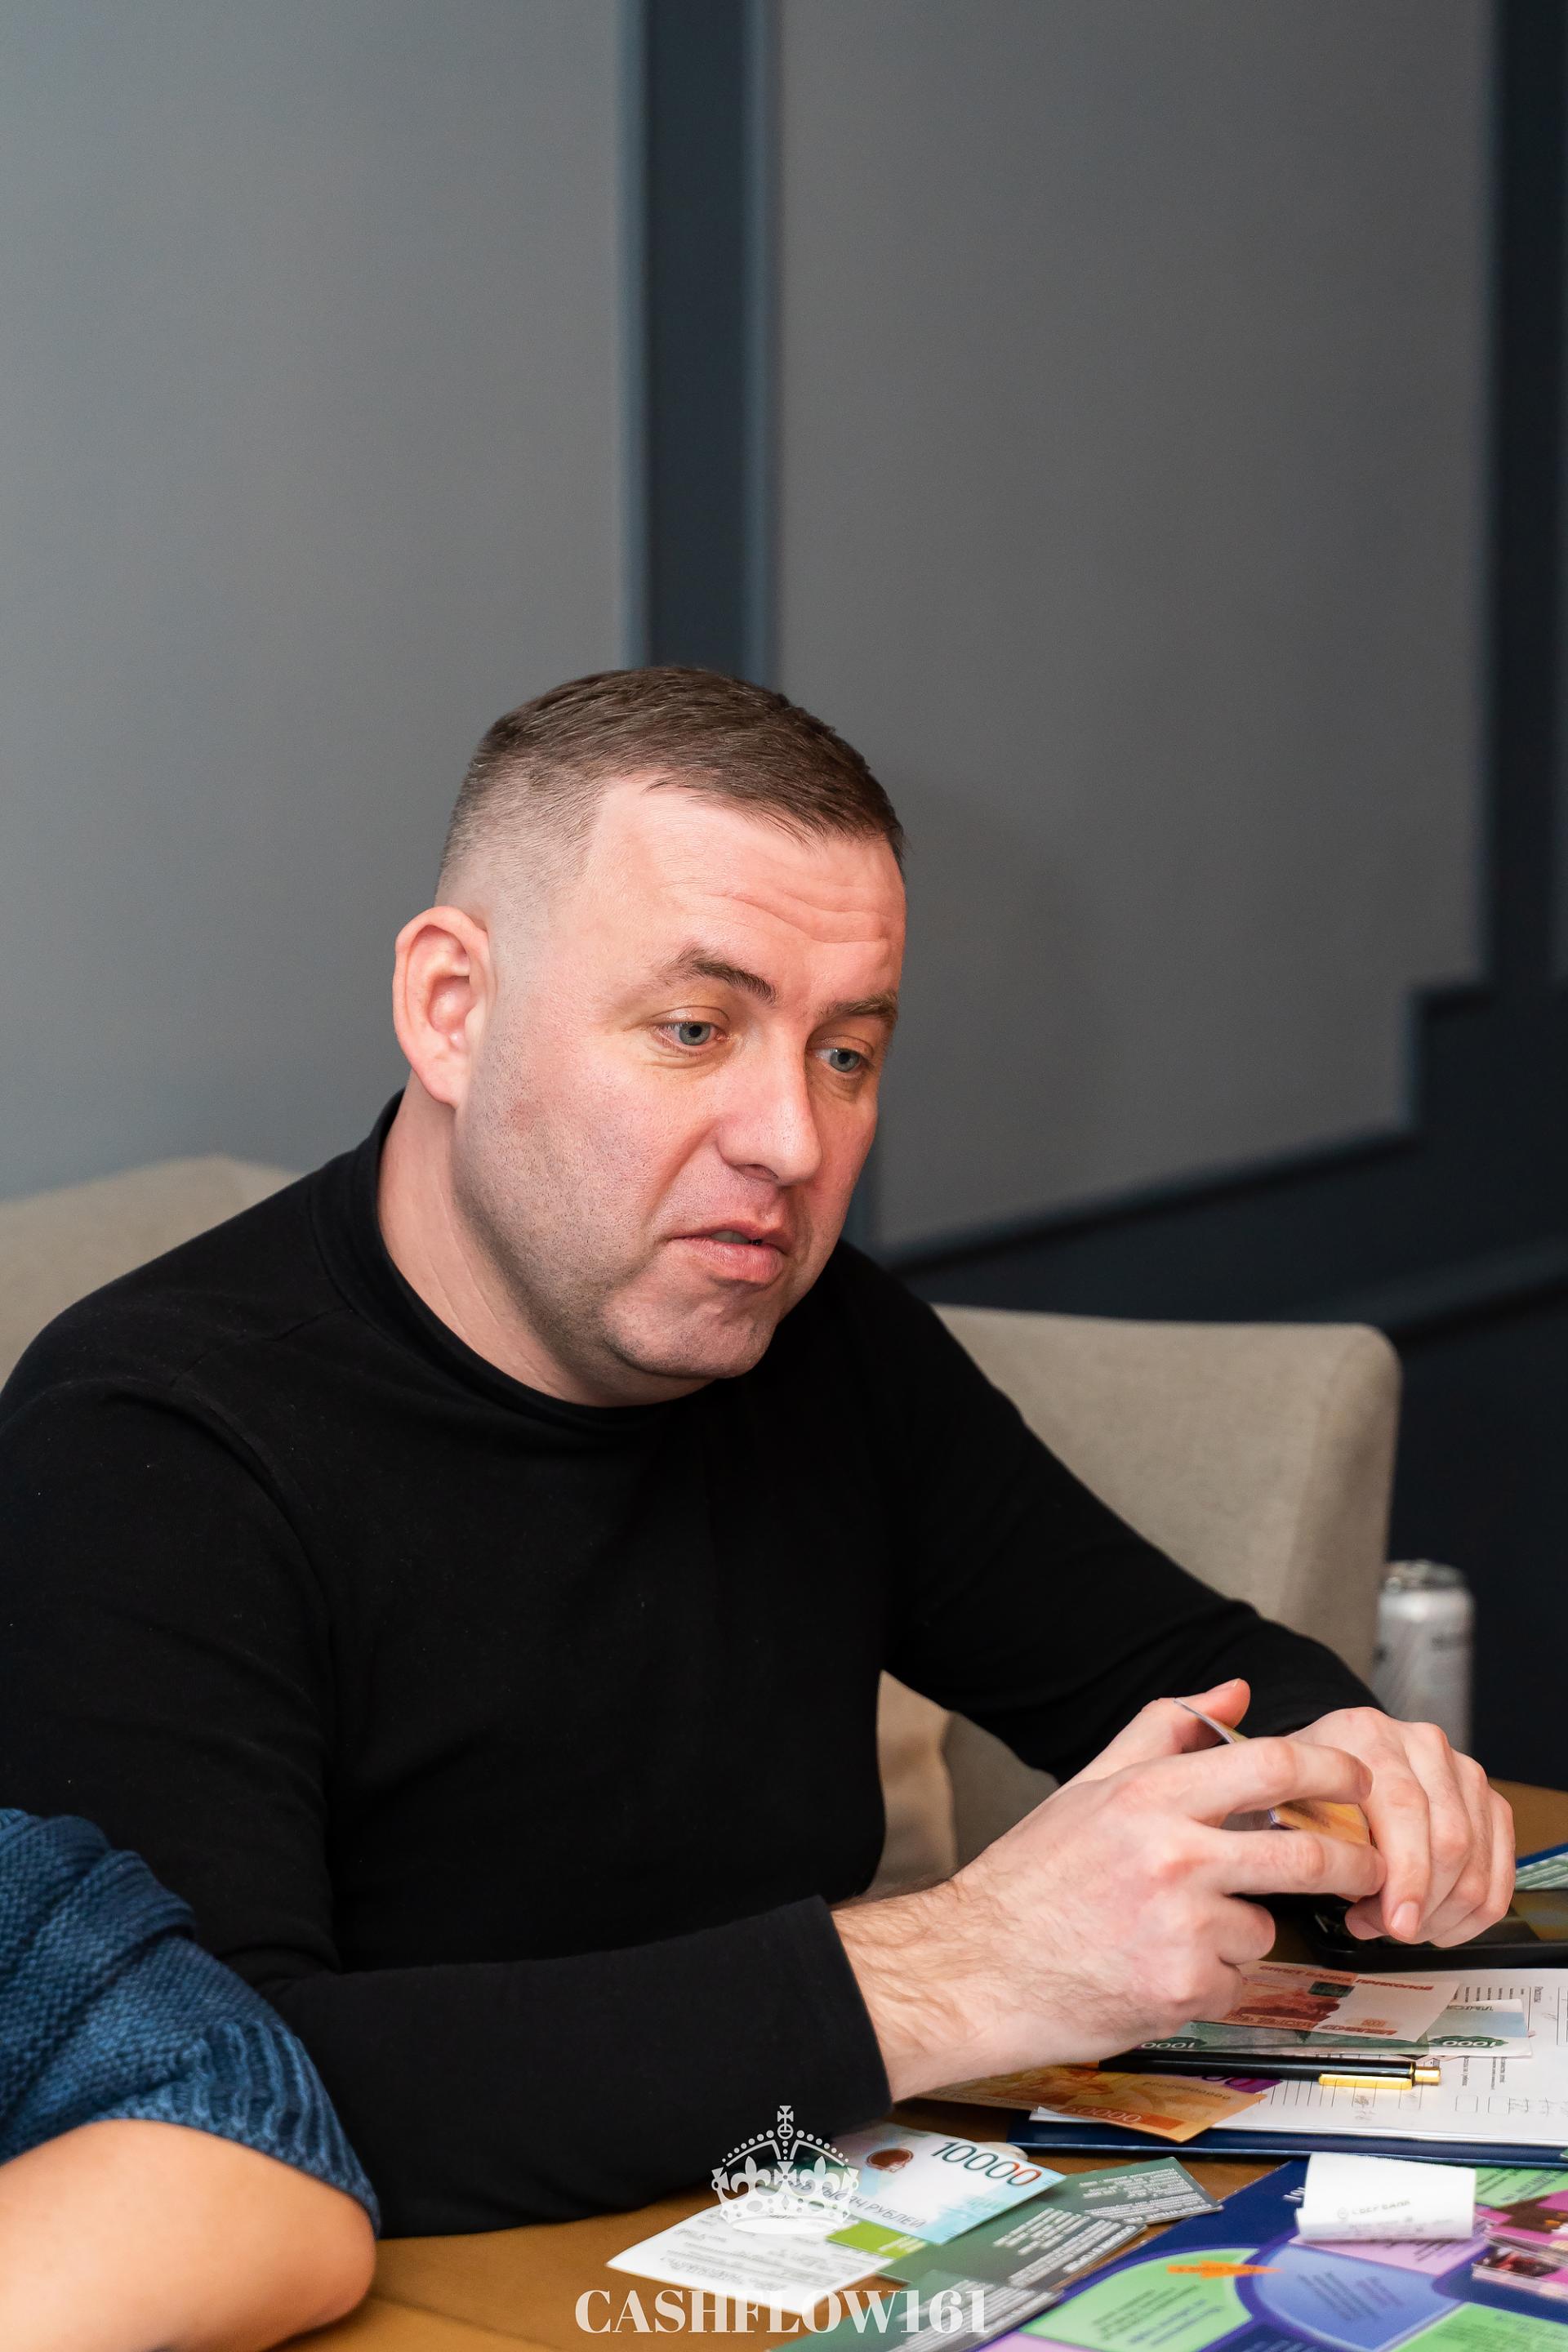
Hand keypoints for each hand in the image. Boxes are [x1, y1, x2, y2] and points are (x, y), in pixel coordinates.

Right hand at [835, 1678, 1384, 2097]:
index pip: (1273, 1765)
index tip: (1362, 1780)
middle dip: (1353, 1862)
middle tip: (1368, 1866)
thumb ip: (1164, 1730)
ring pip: (1264, 1926)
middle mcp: (1172, 1856)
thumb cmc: (1032, 1879)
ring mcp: (1182, 1928)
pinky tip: (1157, 1970)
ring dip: (1241, 1931)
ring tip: (1175, 1931)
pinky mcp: (1184, 1990)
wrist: (977, 1969)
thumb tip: (1235, 1690)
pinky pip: (1234, 1980)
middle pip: (1305, 1854)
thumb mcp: (1089, 1785)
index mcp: (1150, 1796)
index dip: (1335, 1770)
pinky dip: (1211, 1980)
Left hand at [1294, 1706, 1513, 1945]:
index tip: (1396, 1923)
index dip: (1407, 1876)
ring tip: (1402, 1923)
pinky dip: (1472, 1912)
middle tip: (1388, 1928)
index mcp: (1368, 1735)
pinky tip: (1436, 1921)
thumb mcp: (1289, 1804)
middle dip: (1424, 1904)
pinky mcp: (1488, 1801)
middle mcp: (1422, 1743)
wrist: (1328, 1763)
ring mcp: (1461, 1770)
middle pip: (1450, 1840)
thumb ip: (1319, 1843)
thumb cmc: (1307, 1790)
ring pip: (1477, 1862)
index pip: (1405, 1808)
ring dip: (1444, 1913)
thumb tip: (1362, 1902)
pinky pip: (1500, 1872)